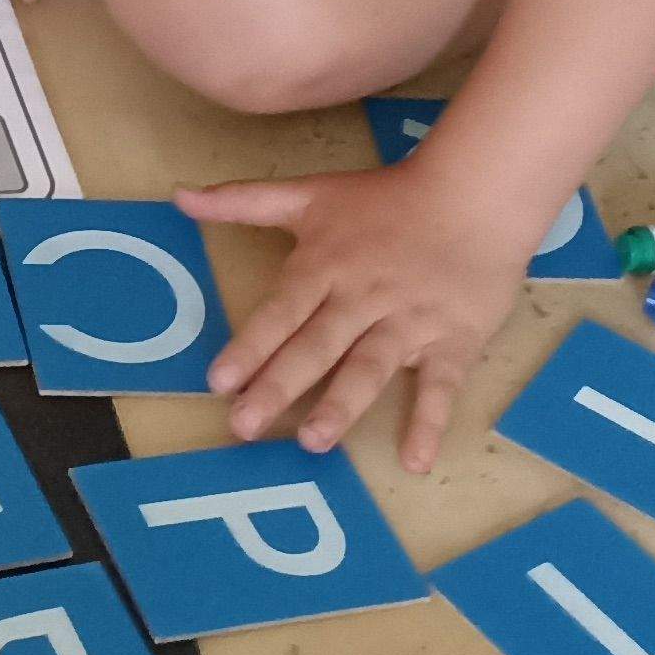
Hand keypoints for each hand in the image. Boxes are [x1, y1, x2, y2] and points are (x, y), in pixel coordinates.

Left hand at [183, 158, 530, 468]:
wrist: (475, 195)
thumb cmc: (384, 199)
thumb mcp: (310, 193)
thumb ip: (242, 200)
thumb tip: (179, 196)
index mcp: (325, 265)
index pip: (282, 311)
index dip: (250, 346)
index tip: (219, 381)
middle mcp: (363, 297)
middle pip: (317, 346)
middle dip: (279, 386)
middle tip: (244, 427)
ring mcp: (409, 322)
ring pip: (370, 367)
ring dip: (341, 405)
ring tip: (312, 441)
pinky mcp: (454, 340)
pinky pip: (441, 386)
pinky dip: (429, 422)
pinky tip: (415, 461)